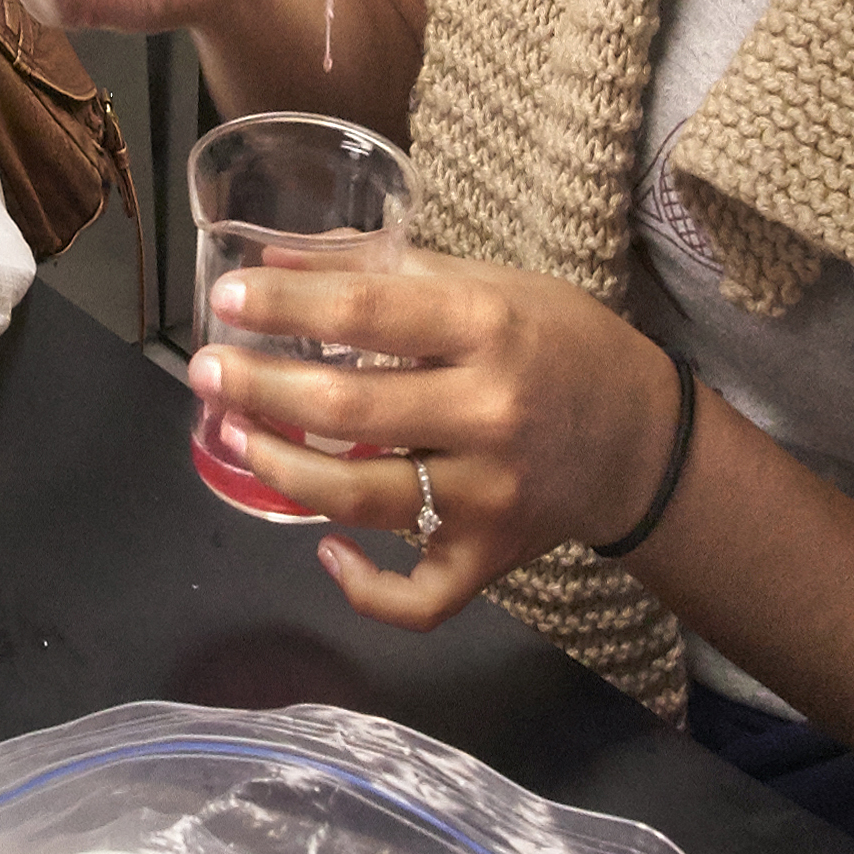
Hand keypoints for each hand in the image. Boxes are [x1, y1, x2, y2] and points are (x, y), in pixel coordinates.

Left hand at [203, 247, 677, 629]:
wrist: (644, 439)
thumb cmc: (559, 345)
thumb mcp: (488, 283)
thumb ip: (384, 271)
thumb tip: (276, 257)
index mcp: (489, 328)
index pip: (365, 314)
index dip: (284, 307)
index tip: (226, 300)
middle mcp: (488, 413)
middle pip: (347, 410)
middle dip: (259, 389)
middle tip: (209, 372)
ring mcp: (489, 494)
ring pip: (362, 499)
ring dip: (283, 471)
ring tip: (237, 436)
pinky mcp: (492, 555)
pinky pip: (420, 596)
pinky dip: (366, 586)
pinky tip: (325, 551)